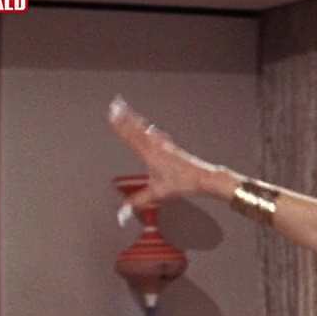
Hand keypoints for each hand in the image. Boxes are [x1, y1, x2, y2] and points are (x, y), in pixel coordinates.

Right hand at [106, 96, 224, 221]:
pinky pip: (156, 134)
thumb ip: (139, 201)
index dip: (120, 125)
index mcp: (150, 153)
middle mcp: (157, 146)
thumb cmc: (184, 182)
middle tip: (117, 104)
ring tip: (128, 112)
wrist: (205, 177)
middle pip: (138, 128)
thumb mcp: (158, 193)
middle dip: (126, 116)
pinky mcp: (173, 148)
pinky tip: (151, 129)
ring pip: (147, 129)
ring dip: (136, 120)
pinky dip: (149, 129)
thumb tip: (123, 210)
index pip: (131, 136)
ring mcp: (166, 145)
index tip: (111, 114)